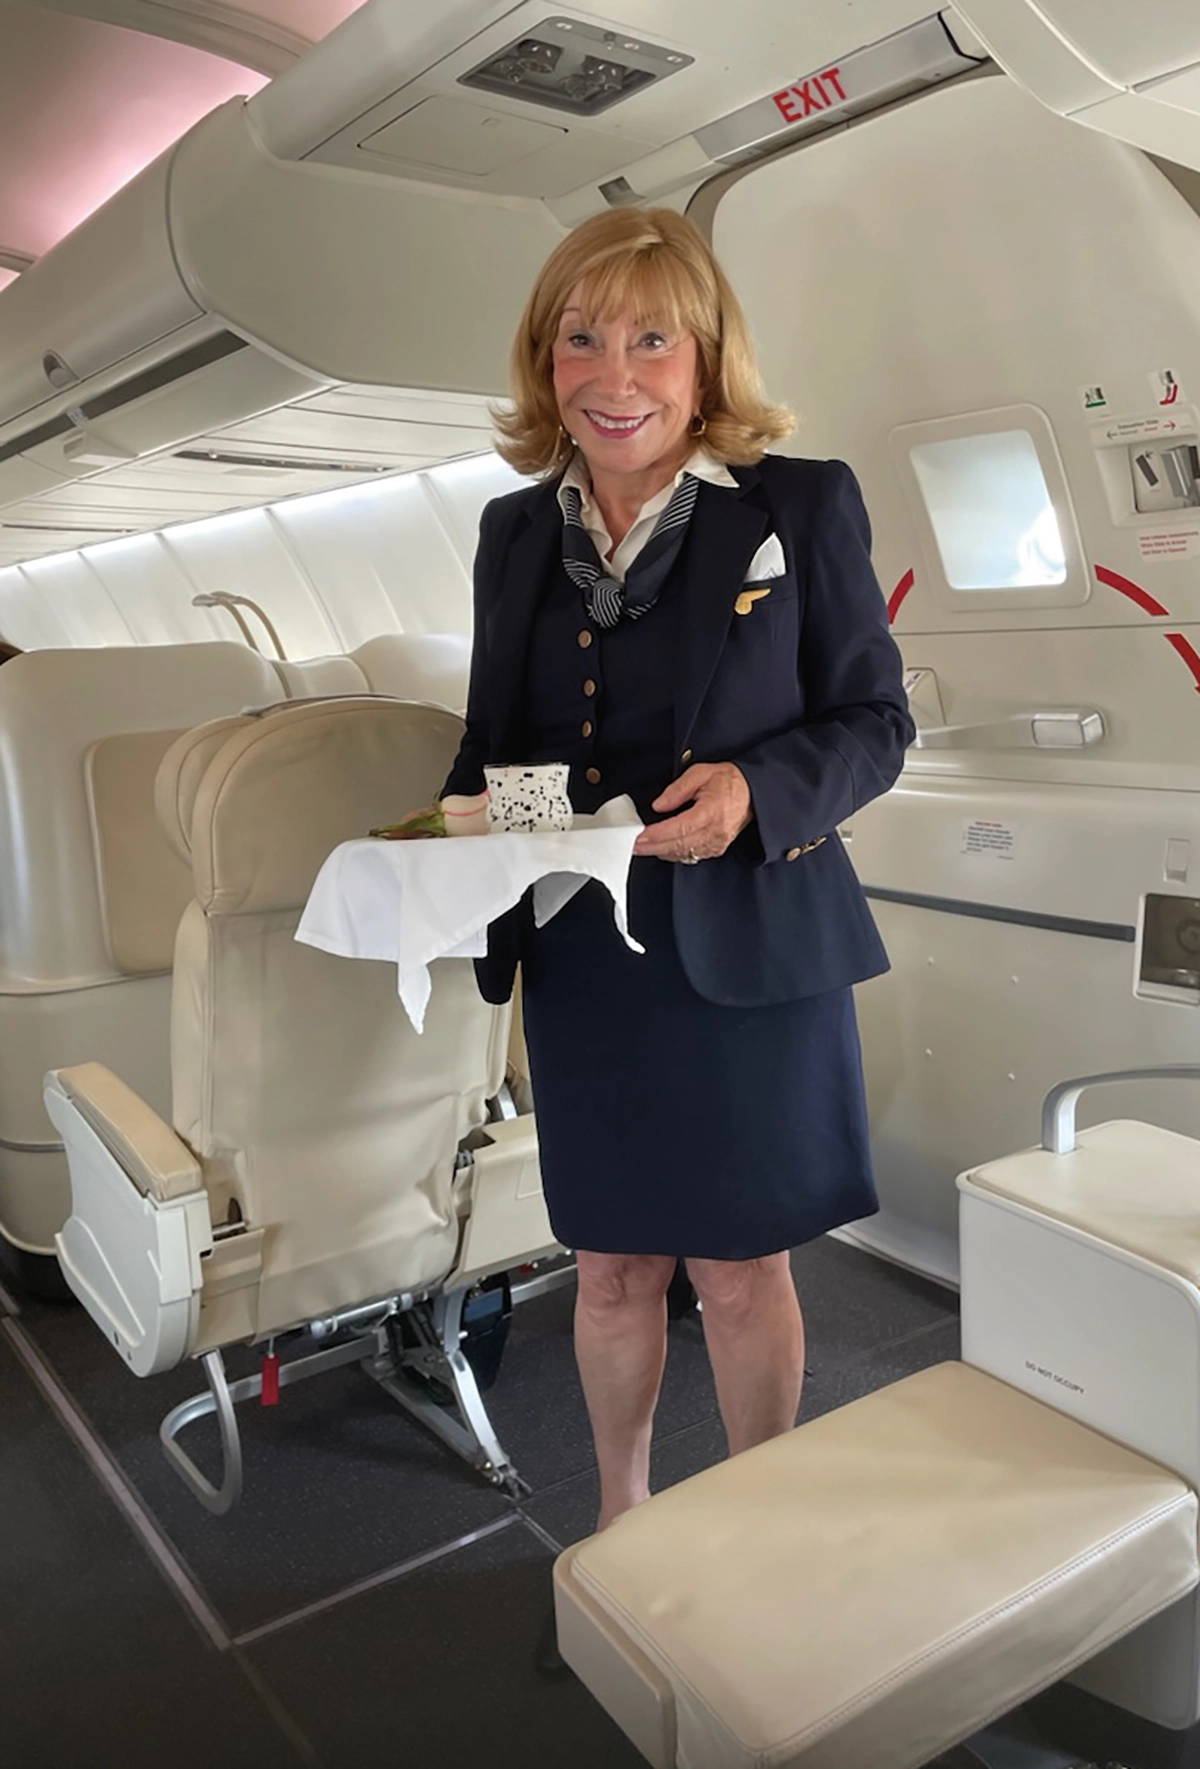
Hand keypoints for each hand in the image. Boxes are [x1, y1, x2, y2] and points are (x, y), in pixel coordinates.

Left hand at [632, 763, 751, 863]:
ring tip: (641, 847)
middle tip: (632, 845)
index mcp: (713, 811)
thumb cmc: (729, 782)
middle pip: (678, 845)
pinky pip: (690, 856)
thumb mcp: (701, 773)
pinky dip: (673, 853)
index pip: (679, 828)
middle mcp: (716, 832)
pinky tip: (660, 848)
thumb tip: (659, 805)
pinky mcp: (716, 849)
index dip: (656, 834)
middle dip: (652, 847)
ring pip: (683, 854)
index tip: (638, 835)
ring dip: (660, 851)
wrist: (753, 794)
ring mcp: (717, 843)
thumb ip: (677, 789)